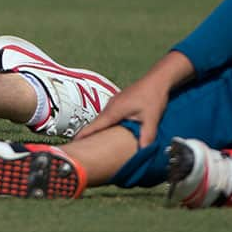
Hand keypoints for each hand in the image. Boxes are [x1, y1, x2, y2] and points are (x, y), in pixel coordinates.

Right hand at [76, 51, 193, 147]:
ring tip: (92, 143)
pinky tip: (109, 131)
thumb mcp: (151, 119)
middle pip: (95, 124)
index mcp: (114, 111)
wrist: (157, 79)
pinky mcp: (119, 102)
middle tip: (80, 149)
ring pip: (102, 120)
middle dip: (87, 136)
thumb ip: (146, 136)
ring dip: (96, 130)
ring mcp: (114, 103)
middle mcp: (111, 106)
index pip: (94, 126)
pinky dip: (105, 124)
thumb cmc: (153, 96)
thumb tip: (142, 152)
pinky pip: (108, 116)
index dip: (82, 136)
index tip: (73, 144)